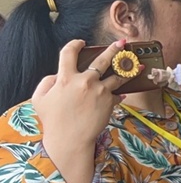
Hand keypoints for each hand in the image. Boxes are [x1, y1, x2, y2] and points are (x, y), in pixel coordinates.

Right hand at [33, 40, 137, 182]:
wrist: (69, 139)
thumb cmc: (53, 120)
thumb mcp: (40, 99)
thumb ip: (47, 82)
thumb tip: (58, 75)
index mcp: (65, 78)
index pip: (69, 53)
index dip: (75, 45)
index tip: (81, 43)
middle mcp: (84, 81)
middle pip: (102, 59)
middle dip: (114, 49)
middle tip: (122, 43)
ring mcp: (99, 90)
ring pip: (118, 75)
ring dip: (129, 69)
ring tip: (139, 65)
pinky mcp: (109, 101)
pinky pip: (116, 94)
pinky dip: (118, 94)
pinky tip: (122, 94)